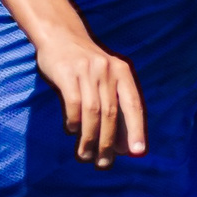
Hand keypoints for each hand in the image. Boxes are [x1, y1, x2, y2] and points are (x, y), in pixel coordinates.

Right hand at [37, 33, 145, 167]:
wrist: (59, 34)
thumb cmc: (85, 64)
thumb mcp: (105, 76)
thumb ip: (114, 104)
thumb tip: (121, 145)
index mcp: (122, 72)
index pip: (133, 105)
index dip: (137, 130)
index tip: (137, 152)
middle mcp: (107, 70)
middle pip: (111, 113)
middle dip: (108, 142)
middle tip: (103, 163)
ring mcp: (87, 70)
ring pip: (92, 112)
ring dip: (89, 138)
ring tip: (85, 155)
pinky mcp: (67, 73)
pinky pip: (73, 103)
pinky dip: (73, 121)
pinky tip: (71, 131)